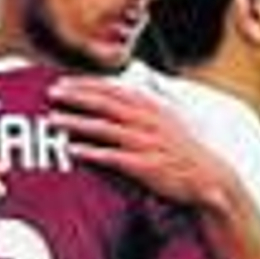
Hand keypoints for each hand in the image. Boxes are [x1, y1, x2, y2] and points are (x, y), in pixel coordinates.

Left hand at [49, 77, 228, 207]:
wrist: (208, 176)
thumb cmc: (182, 150)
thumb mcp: (166, 120)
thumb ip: (143, 107)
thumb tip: (122, 94)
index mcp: (150, 106)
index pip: (113, 89)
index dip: (86, 84)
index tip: (63, 81)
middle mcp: (147, 120)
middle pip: (105, 103)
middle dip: (76, 96)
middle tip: (51, 93)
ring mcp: (145, 142)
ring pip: (104, 128)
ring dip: (77, 123)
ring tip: (54, 121)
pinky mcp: (144, 166)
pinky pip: (112, 157)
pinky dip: (91, 152)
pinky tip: (73, 151)